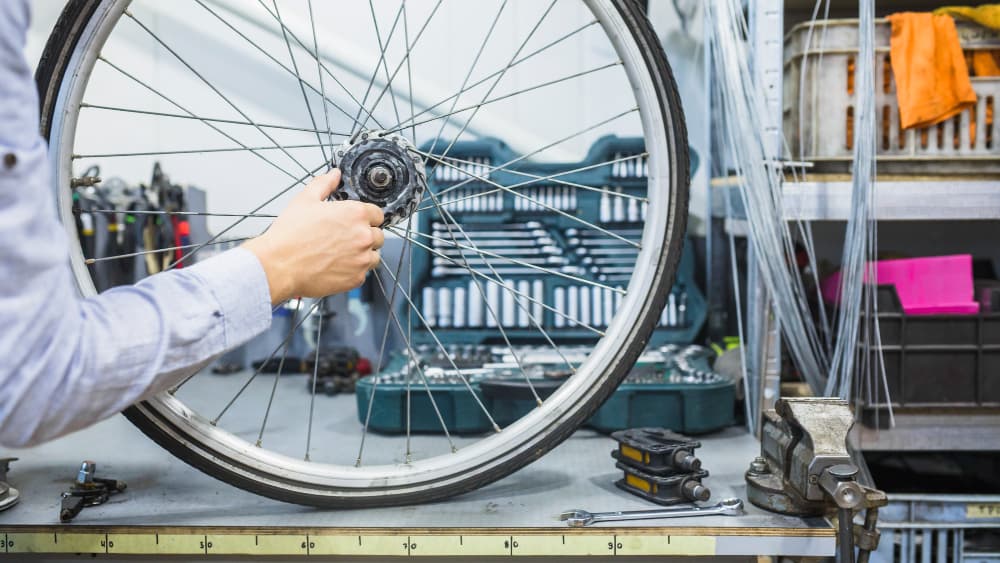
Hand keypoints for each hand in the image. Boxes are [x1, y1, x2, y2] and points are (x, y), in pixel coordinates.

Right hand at [243, 169, 383, 304]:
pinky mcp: (356, 278)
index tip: (356, 222)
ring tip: (340, 253)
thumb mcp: (306, 199)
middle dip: (365, 236)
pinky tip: (336, 265)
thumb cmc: (290, 235)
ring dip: (363, 254)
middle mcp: (363, 236)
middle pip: (378, 235)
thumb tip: (334, 175)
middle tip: (345, 239)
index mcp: (356, 214)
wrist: (279, 264)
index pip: (377, 214)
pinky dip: (353, 271)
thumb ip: (325, 184)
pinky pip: (363, 273)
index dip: (366, 217)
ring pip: (373, 256)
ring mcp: (361, 259)